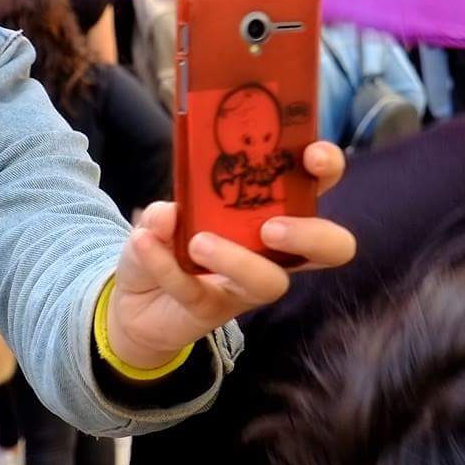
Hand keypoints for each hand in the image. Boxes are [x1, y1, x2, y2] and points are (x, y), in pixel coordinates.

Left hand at [105, 142, 353, 368]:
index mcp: (271, 210)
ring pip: (270, 282)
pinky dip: (165, 264)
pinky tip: (142, 242)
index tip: (310, 154)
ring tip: (199, 243)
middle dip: (311, 233)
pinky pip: (196, 290)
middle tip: (273, 227)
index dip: (325, 169)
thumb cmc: (168, 242)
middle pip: (330, 248)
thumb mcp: (163, 214)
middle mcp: (273, 251)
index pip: (316, 186)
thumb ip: (165, 211)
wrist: (134, 299)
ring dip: (237, 259)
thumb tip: (169, 212)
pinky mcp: (213, 310)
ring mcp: (246, 284)